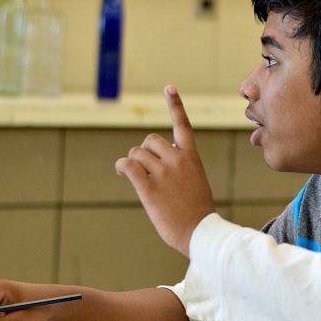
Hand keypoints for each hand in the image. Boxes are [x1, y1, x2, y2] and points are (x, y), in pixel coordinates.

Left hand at [115, 86, 214, 255]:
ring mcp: (163, 173)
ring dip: (132, 163)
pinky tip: (120, 171)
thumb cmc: (196, 211)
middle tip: (144, 168)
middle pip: (149, 141)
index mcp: (191, 158)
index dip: (175, 105)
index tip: (169, 87)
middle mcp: (177, 160)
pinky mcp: (149, 188)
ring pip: (136, 154)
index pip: (182, 125)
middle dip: (143, 152)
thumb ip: (179, 166)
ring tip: (136, 175)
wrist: (199, 232)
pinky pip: (127, 166)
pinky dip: (121, 166)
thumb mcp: (195, 181)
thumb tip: (157, 156)